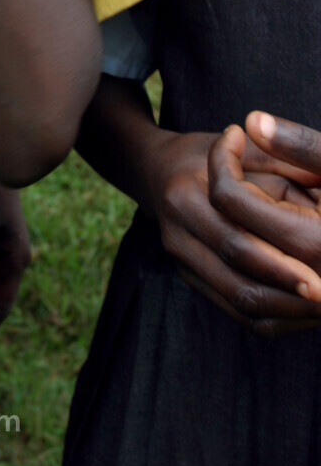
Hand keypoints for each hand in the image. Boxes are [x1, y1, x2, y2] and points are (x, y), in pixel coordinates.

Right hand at [145, 124, 320, 335]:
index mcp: (187, 198)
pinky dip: (270, 316)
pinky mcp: (190, 277)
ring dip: (283, 312)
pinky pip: (233, 311)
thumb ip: (283, 166)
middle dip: (287, 295)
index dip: (280, 266)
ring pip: (237, 303)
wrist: (161, 168)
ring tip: (319, 308)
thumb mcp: (249, 150)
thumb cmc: (215, 153)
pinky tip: (300, 310)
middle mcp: (177, 235)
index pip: (237, 243)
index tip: (318, 279)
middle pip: (237, 281)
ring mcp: (182, 260)